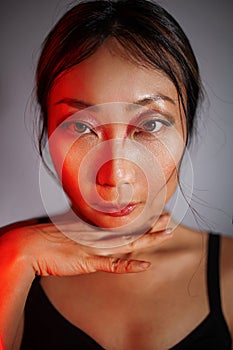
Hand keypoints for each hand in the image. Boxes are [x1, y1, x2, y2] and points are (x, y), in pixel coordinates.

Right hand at [0, 213, 172, 276]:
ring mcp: (96, 248)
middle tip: (169, 218)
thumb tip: (90, 223)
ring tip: (167, 232)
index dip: (141, 219)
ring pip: (128, 244)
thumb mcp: (69, 228)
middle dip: (152, 225)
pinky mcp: (89, 262)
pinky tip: (144, 265)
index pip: (124, 223)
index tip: (155, 213)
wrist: (31, 244)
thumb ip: (83, 227)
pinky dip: (129, 266)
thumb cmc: (48, 236)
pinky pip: (113, 265)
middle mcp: (99, 236)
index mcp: (95, 228)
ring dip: (149, 239)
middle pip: (131, 230)